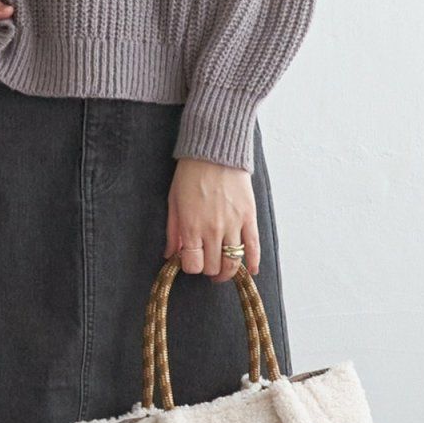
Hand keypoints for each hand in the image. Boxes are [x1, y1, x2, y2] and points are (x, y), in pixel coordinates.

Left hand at [166, 157, 258, 282]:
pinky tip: (251, 270)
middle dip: (208, 270)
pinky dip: (253, 262)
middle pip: (213, 266)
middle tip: (207, 264)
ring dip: (227, 271)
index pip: (193, 265)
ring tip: (223, 271)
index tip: (192, 261)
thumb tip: (170, 254)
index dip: (191, 267)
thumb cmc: (191, 174)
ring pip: (233, 262)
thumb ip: (173, 231)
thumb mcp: (174, 202)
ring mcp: (233, 224)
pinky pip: (253, 247)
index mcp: (191, 227)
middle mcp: (212, 230)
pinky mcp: (249, 217)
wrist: (214, 152)